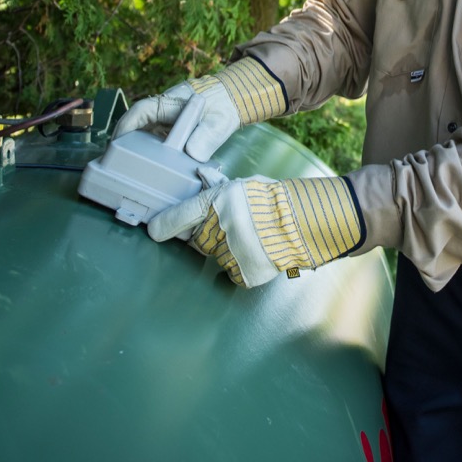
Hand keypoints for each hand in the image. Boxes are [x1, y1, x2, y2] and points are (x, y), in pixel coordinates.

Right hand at [112, 57, 285, 161]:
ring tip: (131, 171)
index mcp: (171, 102)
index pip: (141, 111)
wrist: (236, 100)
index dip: (126, 126)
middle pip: (138, 125)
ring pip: (146, 134)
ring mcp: (168, 121)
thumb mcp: (219, 122)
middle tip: (118, 164)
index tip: (117, 142)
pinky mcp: (174, 131)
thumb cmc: (225, 106)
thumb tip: (192, 154)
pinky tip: (154, 170)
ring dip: (138, 149)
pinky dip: (153, 154)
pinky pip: (158, 141)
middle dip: (126, 142)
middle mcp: (164, 111)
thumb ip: (207, 136)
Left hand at [147, 174, 363, 287]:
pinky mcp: (243, 272)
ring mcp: (230, 252)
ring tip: (251, 239)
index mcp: (217, 201)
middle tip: (231, 229)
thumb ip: (218, 197)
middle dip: (208, 235)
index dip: (163, 226)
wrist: (307, 222)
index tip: (154, 231)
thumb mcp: (243, 187)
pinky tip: (256, 255)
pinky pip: (231, 274)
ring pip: (215, 257)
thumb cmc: (277, 200)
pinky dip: (241, 268)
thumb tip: (195, 204)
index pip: (178, 217)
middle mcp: (219, 227)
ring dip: (226, 251)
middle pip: (197, 240)